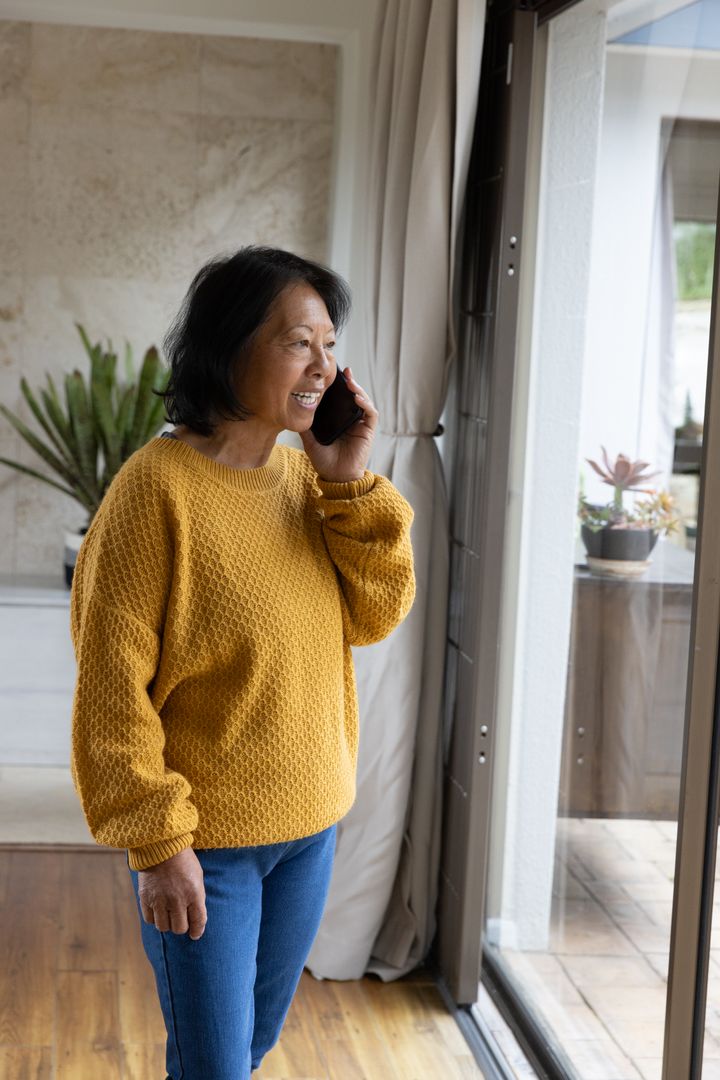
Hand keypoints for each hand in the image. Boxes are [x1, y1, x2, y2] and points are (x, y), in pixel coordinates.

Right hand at [137, 847, 206, 938]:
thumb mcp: (197, 877)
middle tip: (181, 920)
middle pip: (179, 928)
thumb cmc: (183, 861)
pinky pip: (150, 920)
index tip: (195, 934)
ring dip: (167, 923)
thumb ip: (197, 898)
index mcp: (194, 893)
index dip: (197, 931)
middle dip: (182, 926)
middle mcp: (177, 900)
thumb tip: (196, 919)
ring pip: (163, 927)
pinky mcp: (146, 899)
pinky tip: (158, 911)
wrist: (162, 847)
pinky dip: (154, 918)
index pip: (198, 921)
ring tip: (168, 915)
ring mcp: (160, 900)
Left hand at [299, 367, 377, 482]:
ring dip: (358, 389)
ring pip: (364, 401)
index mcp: (338, 421)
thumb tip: (294, 410)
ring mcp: (360, 425)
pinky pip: (371, 413)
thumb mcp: (309, 440)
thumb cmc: (324, 462)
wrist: (335, 478)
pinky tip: (357, 398)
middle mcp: (350, 420)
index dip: (338, 387)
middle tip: (344, 371)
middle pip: (353, 396)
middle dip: (350, 382)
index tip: (332, 375)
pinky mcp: (368, 431)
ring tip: (350, 381)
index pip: (340, 399)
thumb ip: (305, 426)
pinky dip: (366, 403)